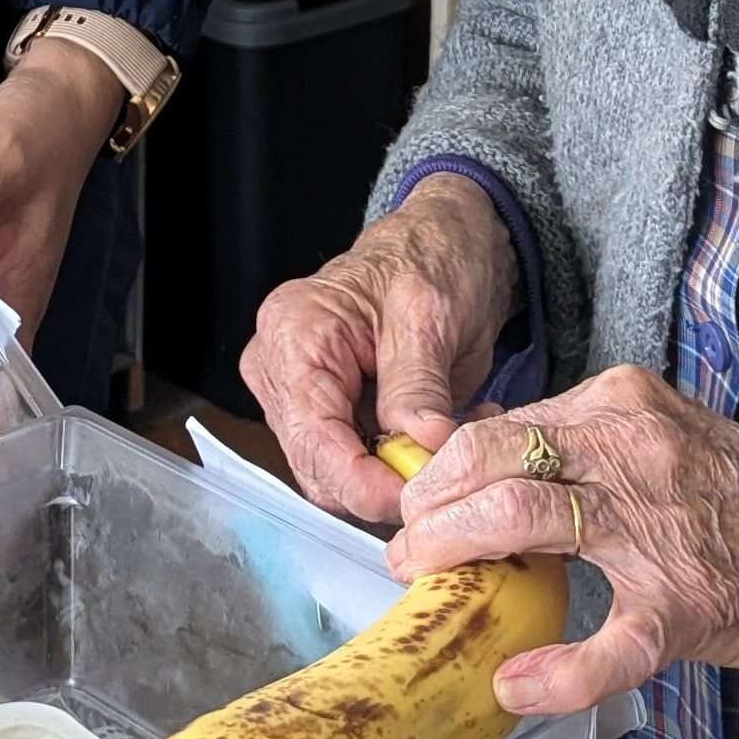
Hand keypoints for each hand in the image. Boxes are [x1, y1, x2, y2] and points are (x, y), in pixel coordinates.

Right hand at [242, 177, 519, 525]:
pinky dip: (403, 461)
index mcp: (294, 335)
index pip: (313, 438)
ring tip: (454, 436)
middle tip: (449, 468)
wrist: (446, 243)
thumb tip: (420, 447)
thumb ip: (417, 384)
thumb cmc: (429, 257)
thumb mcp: (430, 312)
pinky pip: (361, 462)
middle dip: (385, 480)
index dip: (362, 481)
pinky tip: (442, 433)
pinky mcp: (332, 413)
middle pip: (320, 467)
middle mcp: (284, 370)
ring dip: (400, 472)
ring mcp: (304, 395)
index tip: (417, 495)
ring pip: (341, 475)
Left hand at [388, 364, 738, 713]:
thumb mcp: (661, 435)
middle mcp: (633, 452)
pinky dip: (552, 672)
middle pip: (493, 460)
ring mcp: (658, 529)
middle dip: (430, 506)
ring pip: (523, 519)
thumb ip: (581, 440)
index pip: (501, 424)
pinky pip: (603, 644)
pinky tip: (515, 685)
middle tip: (405, 545)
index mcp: (623, 405)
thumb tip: (482, 451)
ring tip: (425, 581)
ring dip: (455, 551)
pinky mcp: (685, 605)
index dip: (443, 467)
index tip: (416, 499)